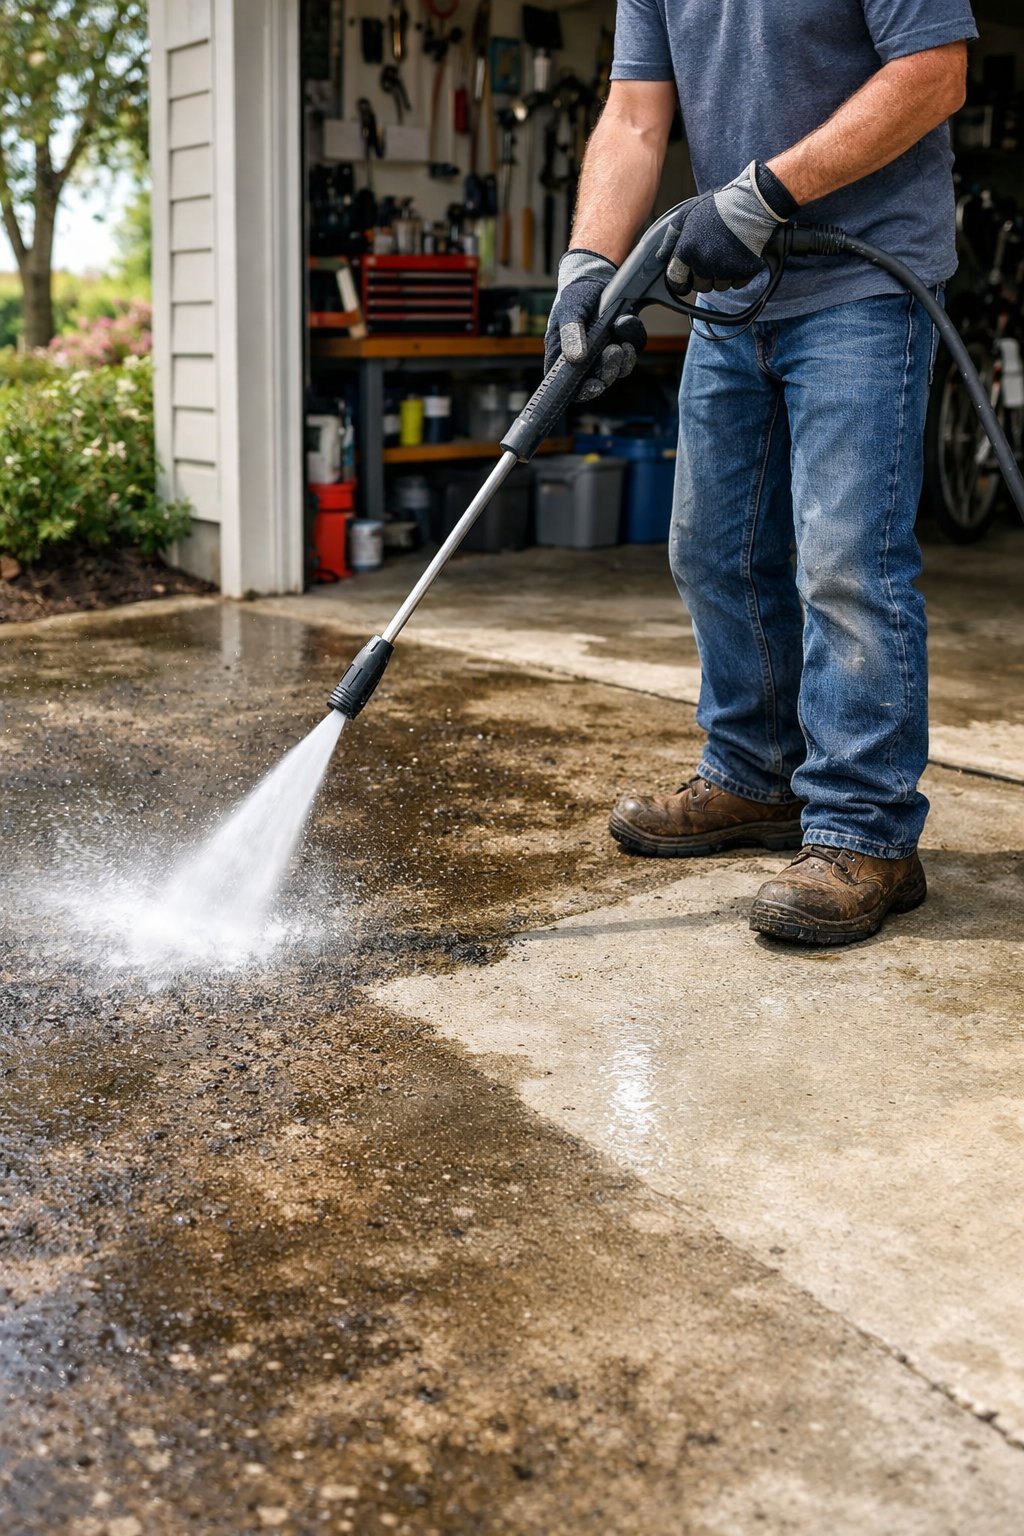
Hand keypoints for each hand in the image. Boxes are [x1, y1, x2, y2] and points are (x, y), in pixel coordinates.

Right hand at [545, 248, 646, 402]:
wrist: (598, 276)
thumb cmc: (576, 293)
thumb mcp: (570, 309)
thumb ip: (571, 333)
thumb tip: (575, 358)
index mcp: (562, 354)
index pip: (568, 385)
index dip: (582, 391)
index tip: (596, 386)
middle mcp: (582, 359)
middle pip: (596, 381)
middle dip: (608, 372)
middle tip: (613, 351)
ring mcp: (601, 353)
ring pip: (615, 371)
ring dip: (621, 361)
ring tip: (622, 343)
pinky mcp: (617, 345)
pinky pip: (628, 357)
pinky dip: (631, 346)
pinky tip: (627, 332)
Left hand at [657, 161, 797, 296]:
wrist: (754, 202)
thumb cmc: (720, 205)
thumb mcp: (688, 213)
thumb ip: (671, 236)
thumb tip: (660, 255)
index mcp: (688, 251)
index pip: (676, 280)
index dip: (680, 281)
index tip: (685, 279)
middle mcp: (705, 263)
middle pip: (700, 286)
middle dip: (704, 276)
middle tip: (712, 257)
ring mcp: (725, 269)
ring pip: (719, 286)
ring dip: (722, 276)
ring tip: (727, 253)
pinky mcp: (745, 272)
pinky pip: (737, 284)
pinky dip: (738, 274)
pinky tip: (739, 256)